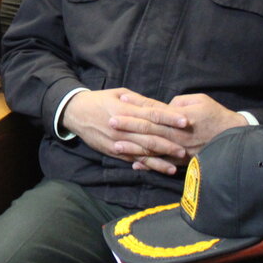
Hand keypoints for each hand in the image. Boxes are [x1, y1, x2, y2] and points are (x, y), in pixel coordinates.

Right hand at [62, 88, 188, 174]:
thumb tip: (162, 107)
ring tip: (178, 161)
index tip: (185, 121)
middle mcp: (122, 128)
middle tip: (187, 148)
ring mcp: (117, 142)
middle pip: (149, 136)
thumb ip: (140, 101)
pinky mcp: (114, 151)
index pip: (151, 114)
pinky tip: (161, 168)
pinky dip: (148, 165)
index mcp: (124, 110)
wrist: (75, 113)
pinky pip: (134, 159)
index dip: (169, 118)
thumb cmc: (101, 100)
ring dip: (162, 158)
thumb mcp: (119, 93)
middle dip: (169, 143)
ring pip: (143, 151)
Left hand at [113, 92, 248, 172]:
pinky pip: (162, 164)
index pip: (154, 109)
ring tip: (115, 145)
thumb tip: (165, 106)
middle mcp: (176, 134)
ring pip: (151, 149)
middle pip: (148, 129)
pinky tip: (134, 165)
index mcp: (179, 117)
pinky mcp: (182, 161)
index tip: (121, 99)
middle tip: (109, 121)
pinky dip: (148, 165)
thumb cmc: (217, 116)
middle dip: (128, 125)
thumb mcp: (200, 101)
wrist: (235, 139)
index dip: (137, 104)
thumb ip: (180, 102)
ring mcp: (178, 149)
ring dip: (132, 147)